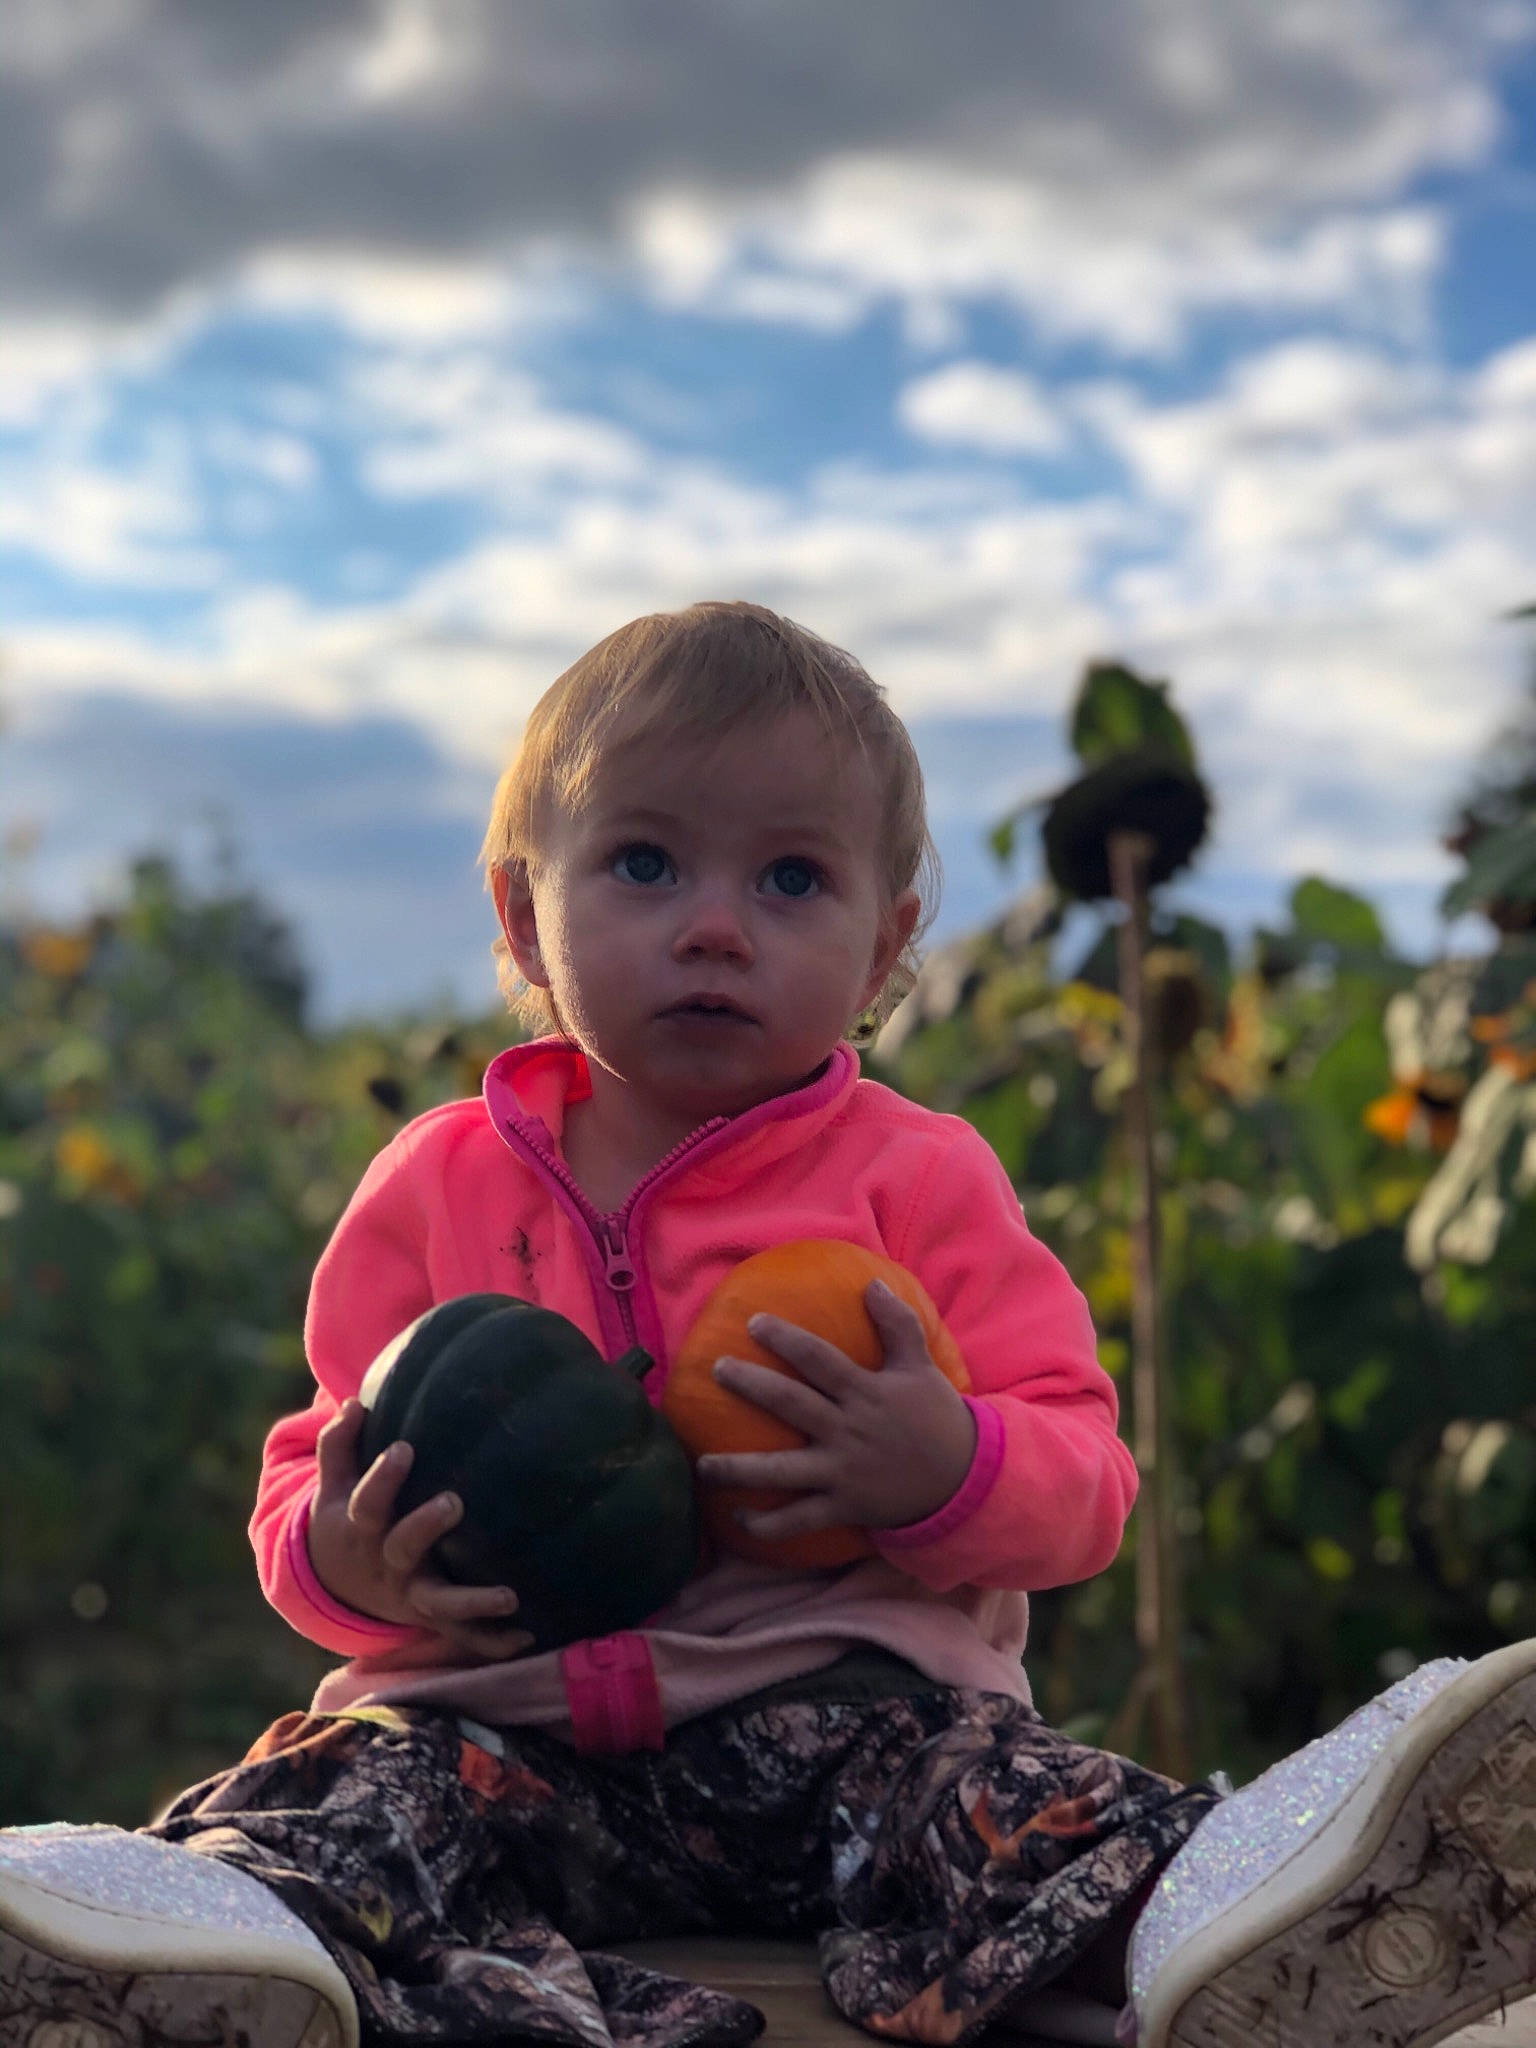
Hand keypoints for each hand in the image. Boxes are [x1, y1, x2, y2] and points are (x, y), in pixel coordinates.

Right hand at [306, 1399, 534, 1663]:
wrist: (338, 1584)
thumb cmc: (347, 1517)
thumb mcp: (335, 1485)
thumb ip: (340, 1445)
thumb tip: (356, 1403)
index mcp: (362, 1529)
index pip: (367, 1502)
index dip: (382, 1478)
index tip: (404, 1448)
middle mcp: (387, 1564)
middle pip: (403, 1548)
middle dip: (425, 1527)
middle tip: (453, 1502)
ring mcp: (411, 1594)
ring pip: (440, 1604)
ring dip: (473, 1602)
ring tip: (509, 1596)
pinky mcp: (433, 1619)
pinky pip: (463, 1635)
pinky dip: (492, 1642)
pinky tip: (527, 1637)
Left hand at [696, 1280, 977, 1544]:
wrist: (963, 1480)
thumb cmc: (936, 1417)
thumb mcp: (920, 1367)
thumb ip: (898, 1324)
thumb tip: (873, 1284)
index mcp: (865, 1393)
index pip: (819, 1360)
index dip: (786, 1340)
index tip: (753, 1323)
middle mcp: (848, 1430)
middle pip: (791, 1404)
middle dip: (752, 1385)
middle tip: (717, 1368)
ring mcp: (842, 1472)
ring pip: (782, 1471)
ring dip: (740, 1469)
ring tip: (703, 1464)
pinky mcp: (843, 1506)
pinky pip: (799, 1519)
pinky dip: (768, 1524)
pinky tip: (738, 1520)